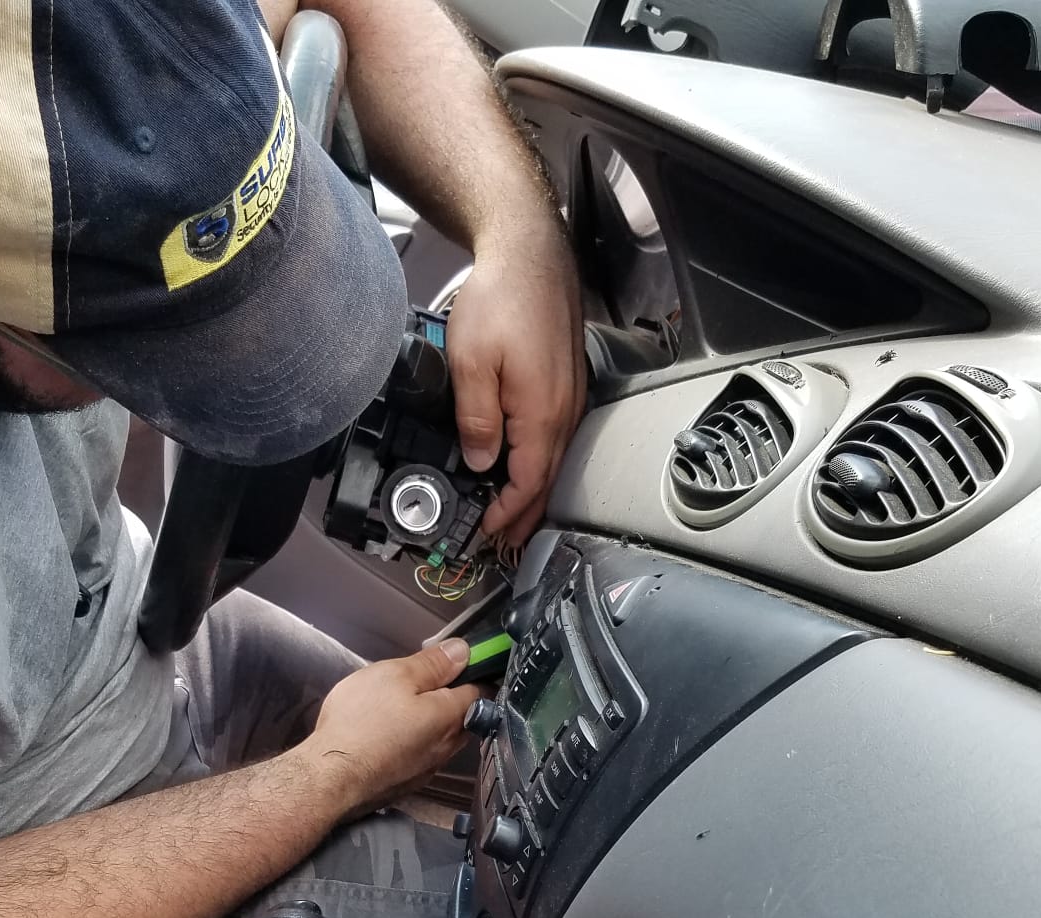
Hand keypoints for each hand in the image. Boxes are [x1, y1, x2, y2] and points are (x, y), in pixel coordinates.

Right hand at [302, 640, 479, 819]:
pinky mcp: (407, 783)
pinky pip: (419, 755)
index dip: (473, 670)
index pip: (481, 689)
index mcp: (451, 716)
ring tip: (400, 707)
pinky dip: (411, 742)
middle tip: (420, 680)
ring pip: (440, 737)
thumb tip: (462, 652)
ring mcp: (428, 768)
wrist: (329, 779)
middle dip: (449, 696)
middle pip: (462, 715)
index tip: (458, 659)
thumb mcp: (395, 676)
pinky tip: (389, 735)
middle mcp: (448, 746)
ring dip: (429, 721)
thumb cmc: (361, 723)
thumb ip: (433, 663)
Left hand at [446, 221, 585, 547]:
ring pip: (555, 462)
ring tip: (513, 516)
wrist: (531, 252)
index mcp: (541, 413)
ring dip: (533, 493)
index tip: (485, 531)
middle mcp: (564, 411)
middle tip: (502, 542)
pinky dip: (541, 464)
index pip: (527, 483)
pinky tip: (526, 467)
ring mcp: (570, 397)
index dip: (506, 514)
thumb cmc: (502, 297)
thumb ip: (476, 418)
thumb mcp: (470, 361)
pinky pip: (557, 438)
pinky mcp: (566, 383)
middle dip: (523, 516)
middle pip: (546, 481)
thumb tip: (482, 461)